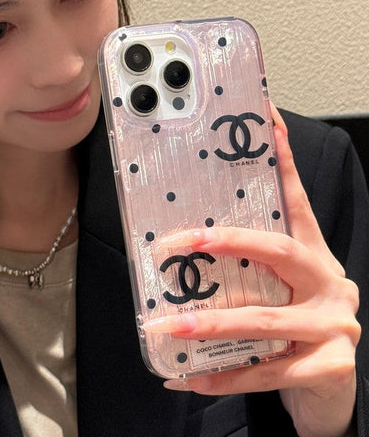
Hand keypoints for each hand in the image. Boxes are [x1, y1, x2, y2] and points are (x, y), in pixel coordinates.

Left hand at [154, 107, 359, 436]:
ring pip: (264, 318)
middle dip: (225, 242)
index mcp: (312, 253)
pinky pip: (264, 371)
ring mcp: (334, 325)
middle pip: (277, 250)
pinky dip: (222, 375)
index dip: (282, 157)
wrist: (331, 385)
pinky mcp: (329, 367)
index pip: (296, 198)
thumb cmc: (293, 321)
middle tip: (178, 240)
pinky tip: (186, 375)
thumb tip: (184, 241)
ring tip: (168, 324)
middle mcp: (328, 281)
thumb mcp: (274, 285)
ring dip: (209, 323)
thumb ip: (243, 267)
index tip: (266, 116)